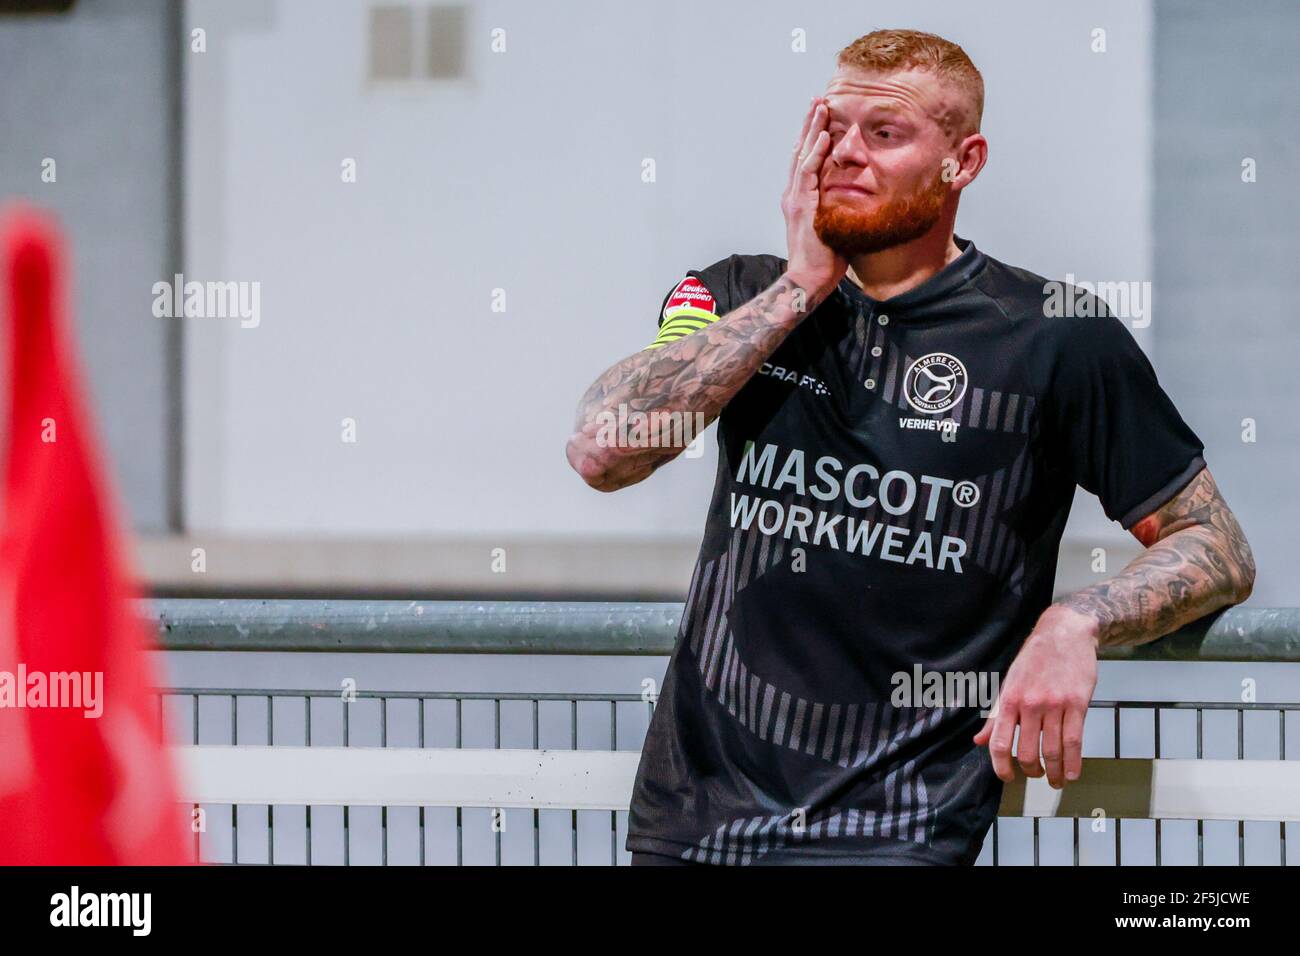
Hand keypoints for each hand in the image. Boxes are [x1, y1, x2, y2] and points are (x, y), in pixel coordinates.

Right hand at [781, 97, 846, 307]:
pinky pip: (808, 173)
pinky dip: (815, 153)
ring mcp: (797, 199)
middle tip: (818, 100)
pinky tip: (822, 136)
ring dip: (812, 129)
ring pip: (803, 156)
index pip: (805, 161)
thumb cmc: (825, 260)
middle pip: (801, 151)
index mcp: (801, 199)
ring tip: (820, 107)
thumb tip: (859, 198)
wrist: (809, 280)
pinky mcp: (803, 206)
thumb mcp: (835, 226)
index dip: (812, 137)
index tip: (821, 117)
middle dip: (810, 124)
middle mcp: (794, 195)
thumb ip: (840, 208)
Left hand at [973, 605, 1098, 788]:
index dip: (1001, 766)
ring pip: (1053, 751)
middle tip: (1035, 776)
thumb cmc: (1034, 659)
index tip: (1007, 777)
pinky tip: (1072, 773)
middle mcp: (1030, 705)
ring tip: (1056, 780)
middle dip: (1031, 771)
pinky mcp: (1077, 704)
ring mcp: (1054, 705)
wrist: (1064, 633)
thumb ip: (995, 716)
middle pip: (1028, 752)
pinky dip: (1073, 762)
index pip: (1000, 743)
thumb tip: (978, 741)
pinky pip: (1075, 741)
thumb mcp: (1009, 683)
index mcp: (1009, 700)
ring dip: (1054, 772)